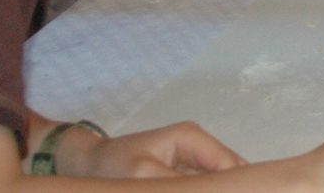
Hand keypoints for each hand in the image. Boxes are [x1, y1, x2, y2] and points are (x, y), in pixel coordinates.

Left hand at [60, 121, 245, 177]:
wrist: (87, 165)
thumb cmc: (112, 166)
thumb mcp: (143, 175)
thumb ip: (179, 183)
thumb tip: (211, 188)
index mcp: (192, 137)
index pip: (229, 165)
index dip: (236, 186)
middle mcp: (199, 145)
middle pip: (231, 172)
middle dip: (228, 187)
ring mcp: (195, 159)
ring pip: (222, 180)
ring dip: (216, 188)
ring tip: (216, 191)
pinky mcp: (188, 173)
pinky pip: (208, 184)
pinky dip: (207, 189)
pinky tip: (202, 191)